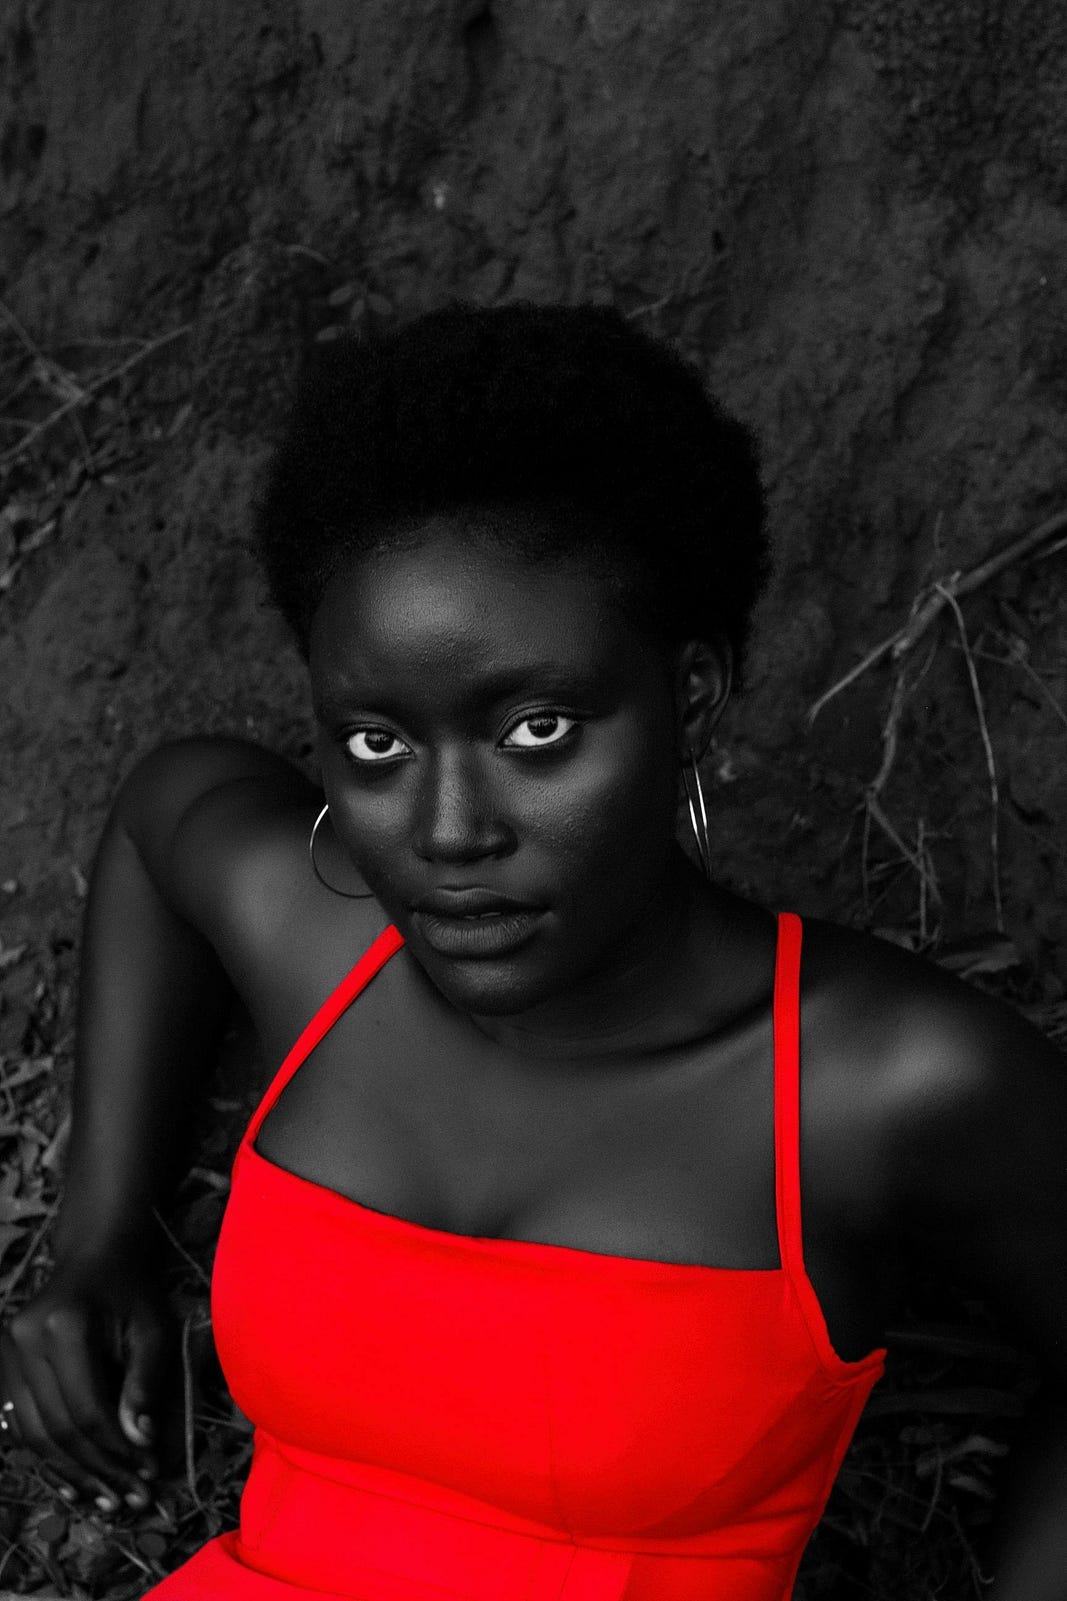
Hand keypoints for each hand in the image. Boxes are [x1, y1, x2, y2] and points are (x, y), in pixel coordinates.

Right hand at [0, 1240, 180, 1511]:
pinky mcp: (3, 1365)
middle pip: (59, 1426)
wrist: (96, 1258)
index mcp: (64, 1325)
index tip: (147, 1474)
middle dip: (99, 1469)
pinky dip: (50, 1457)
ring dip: (74, 1473)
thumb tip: (141, 1442)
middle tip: (132, 1498)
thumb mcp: (153, 1330)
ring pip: (36, 1433)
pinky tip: (76, 1483)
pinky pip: (21, 1424)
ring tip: (109, 1500)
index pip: (87, 1408)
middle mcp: (25, 1339)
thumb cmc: (132, 1294)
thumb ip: (145, 1383)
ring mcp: (8, 1352)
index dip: (116, 1449)